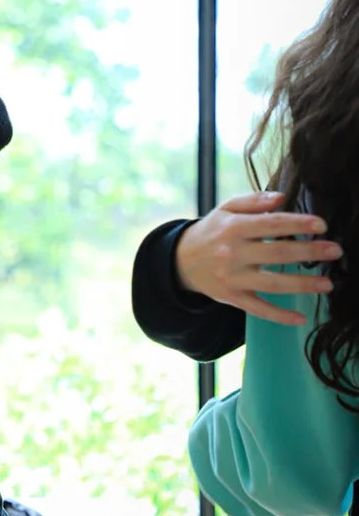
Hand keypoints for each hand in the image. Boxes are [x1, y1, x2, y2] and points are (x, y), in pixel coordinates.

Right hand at [174, 191, 340, 325]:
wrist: (181, 260)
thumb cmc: (212, 231)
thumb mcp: (226, 209)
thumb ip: (253, 201)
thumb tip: (282, 197)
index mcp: (233, 228)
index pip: (271, 224)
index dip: (297, 224)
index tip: (321, 224)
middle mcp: (233, 253)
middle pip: (277, 253)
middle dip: (309, 252)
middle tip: (335, 250)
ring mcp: (233, 278)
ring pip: (272, 283)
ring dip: (302, 284)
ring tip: (328, 284)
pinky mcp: (233, 298)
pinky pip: (259, 309)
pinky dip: (280, 316)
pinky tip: (301, 318)